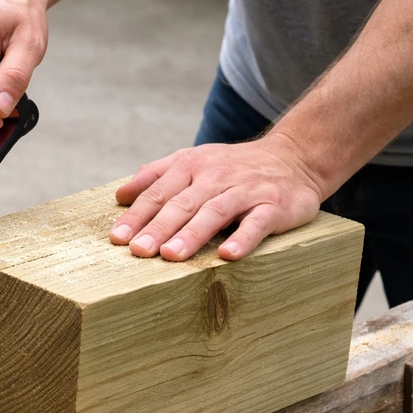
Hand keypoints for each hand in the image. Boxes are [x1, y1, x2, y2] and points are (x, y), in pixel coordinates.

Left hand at [109, 135, 325, 260]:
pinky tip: (229, 255)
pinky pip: (257, 223)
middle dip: (159, 228)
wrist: (295, 157)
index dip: (137, 216)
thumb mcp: (193, 161)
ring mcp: (246, 191)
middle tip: (139, 251)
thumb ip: (156, 175)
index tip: (117, 238)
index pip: (159, 193)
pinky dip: (243, 238)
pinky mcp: (274, 206)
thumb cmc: (234, 167)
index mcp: (192, 166)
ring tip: (171, 256)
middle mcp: (216, 177)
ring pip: (215, 212)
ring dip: (192, 235)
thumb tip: (120, 195)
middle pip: (183, 204)